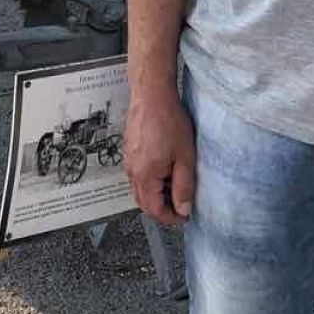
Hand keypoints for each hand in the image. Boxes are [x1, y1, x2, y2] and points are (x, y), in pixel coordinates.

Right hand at [125, 86, 196, 225]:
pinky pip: (138, 174)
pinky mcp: (129, 151)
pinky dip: (151, 180)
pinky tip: (166, 168)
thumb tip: (183, 208)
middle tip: (181, 204)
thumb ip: (184, 186)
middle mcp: (132, 171)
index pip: (154, 210)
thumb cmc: (168, 121)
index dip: (171, 218)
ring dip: (157, 194)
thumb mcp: (185, 157)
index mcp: (144, 176)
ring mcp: (128, 160)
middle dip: (163, 208)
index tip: (184, 216)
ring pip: (140, 189)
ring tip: (176, 184)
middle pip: (144, 202)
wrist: (152, 95)